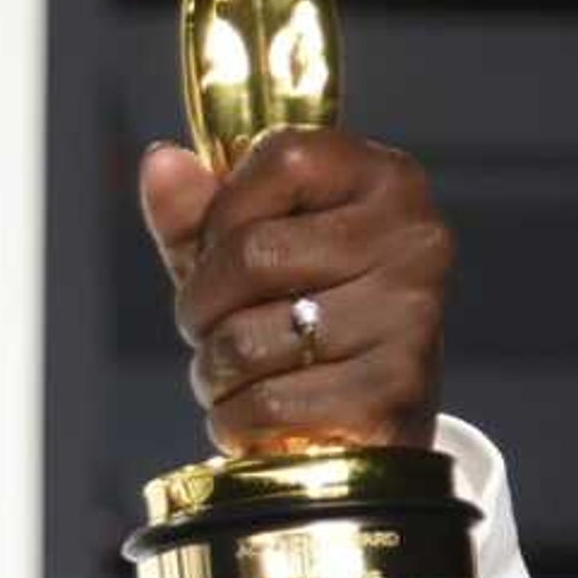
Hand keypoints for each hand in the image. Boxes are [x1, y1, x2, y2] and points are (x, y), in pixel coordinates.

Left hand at [138, 124, 452, 453]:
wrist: (370, 417)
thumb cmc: (307, 314)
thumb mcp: (251, 248)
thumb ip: (201, 208)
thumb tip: (162, 162)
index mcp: (387, 180)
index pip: (283, 158)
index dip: (223, 211)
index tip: (218, 251)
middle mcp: (414, 240)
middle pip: (253, 255)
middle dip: (200, 304)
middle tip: (209, 328)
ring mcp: (410, 318)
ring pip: (248, 339)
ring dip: (213, 370)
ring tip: (234, 374)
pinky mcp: (393, 395)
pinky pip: (267, 403)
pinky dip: (236, 418)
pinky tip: (254, 414)